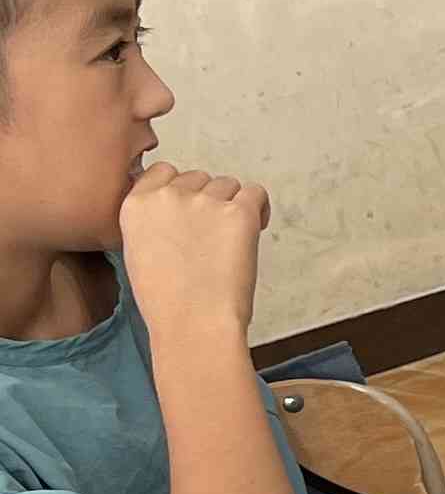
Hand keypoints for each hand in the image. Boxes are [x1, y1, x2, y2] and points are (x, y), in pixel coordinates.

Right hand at [120, 163, 270, 338]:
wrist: (192, 321)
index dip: (182, 189)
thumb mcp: (139, 250)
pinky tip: (255, 229)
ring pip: (228, 185)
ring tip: (229, 241)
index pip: (163, 171)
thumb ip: (154, 221)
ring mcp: (204, 201)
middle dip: (208, 200)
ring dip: (233, 206)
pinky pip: (256, 193)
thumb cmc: (168, 299)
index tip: (190, 210)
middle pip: (199, 178)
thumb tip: (181, 211)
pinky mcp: (238, 212)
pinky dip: (259, 208)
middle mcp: (168, 195)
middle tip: (211, 236)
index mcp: (136, 204)